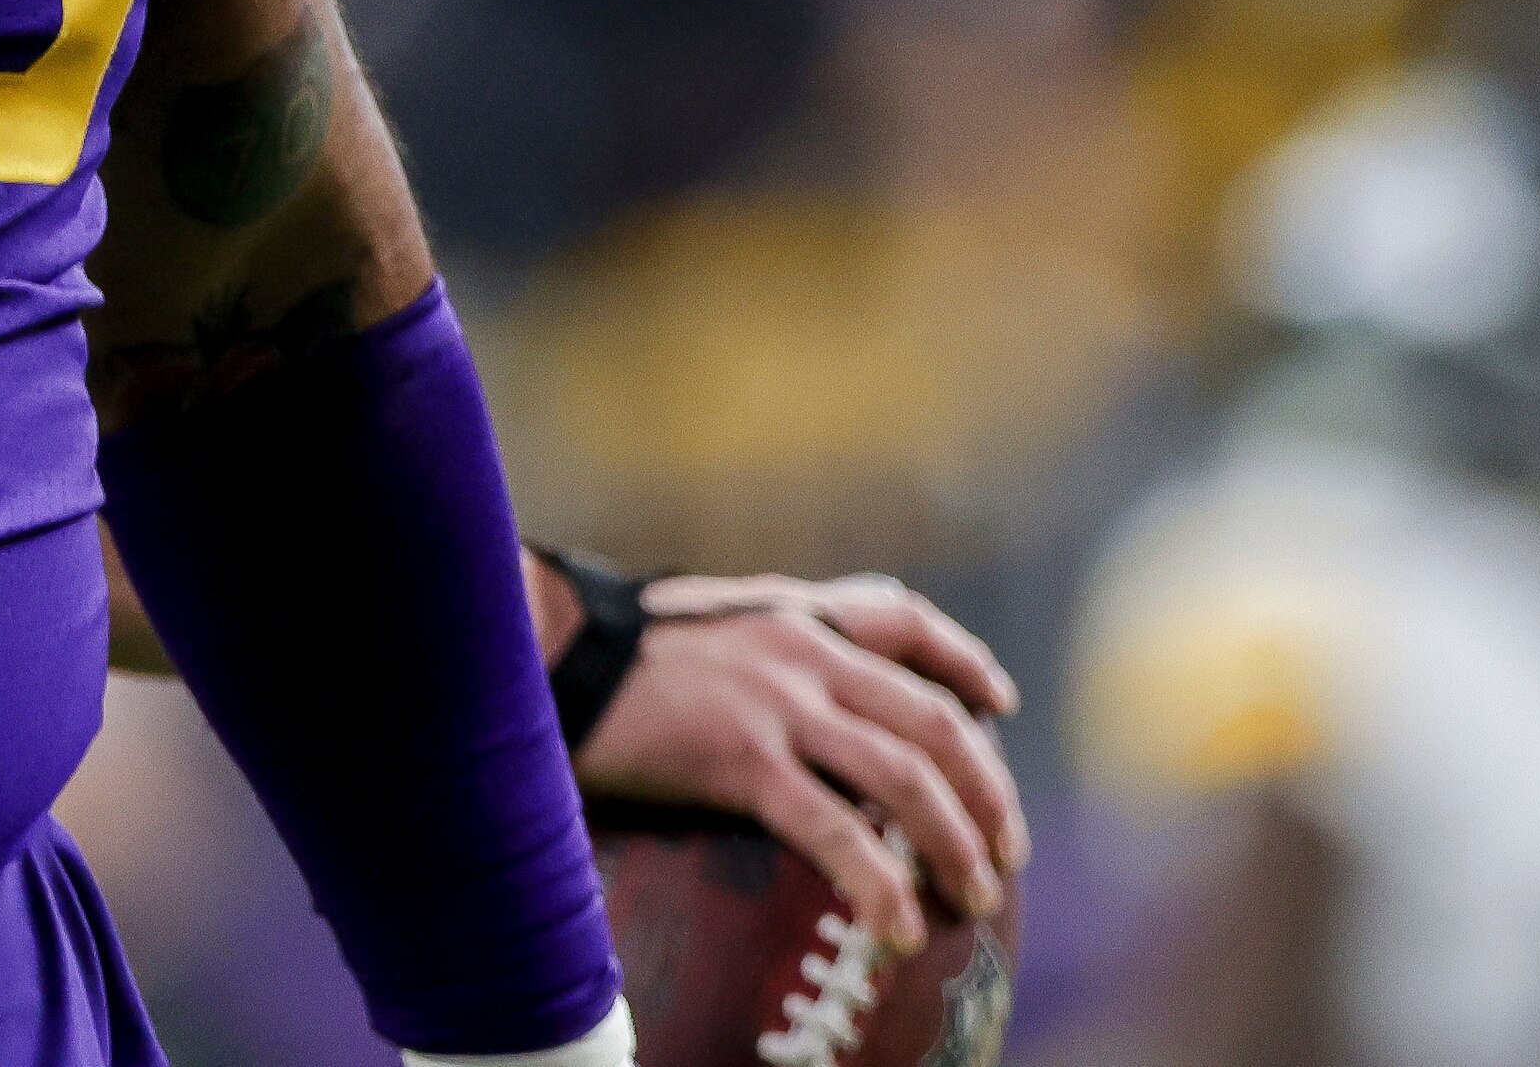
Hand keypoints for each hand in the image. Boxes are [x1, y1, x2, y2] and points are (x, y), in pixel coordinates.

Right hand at [575, 575, 1026, 956]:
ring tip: (973, 897)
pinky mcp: (743, 758)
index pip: (903, 619)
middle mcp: (801, 650)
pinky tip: (899, 928)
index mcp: (790, 612)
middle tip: (1002, 849)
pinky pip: (837, 831)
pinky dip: (879, 883)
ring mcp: (777, 703)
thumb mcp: (699, 619)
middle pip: (931, 718)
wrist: (537, 647)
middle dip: (985, 789)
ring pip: (904, 776)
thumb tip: (792, 683)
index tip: (1000, 701)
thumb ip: (757, 639)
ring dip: (954, 843)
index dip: (964, 660)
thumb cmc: (604, 648)